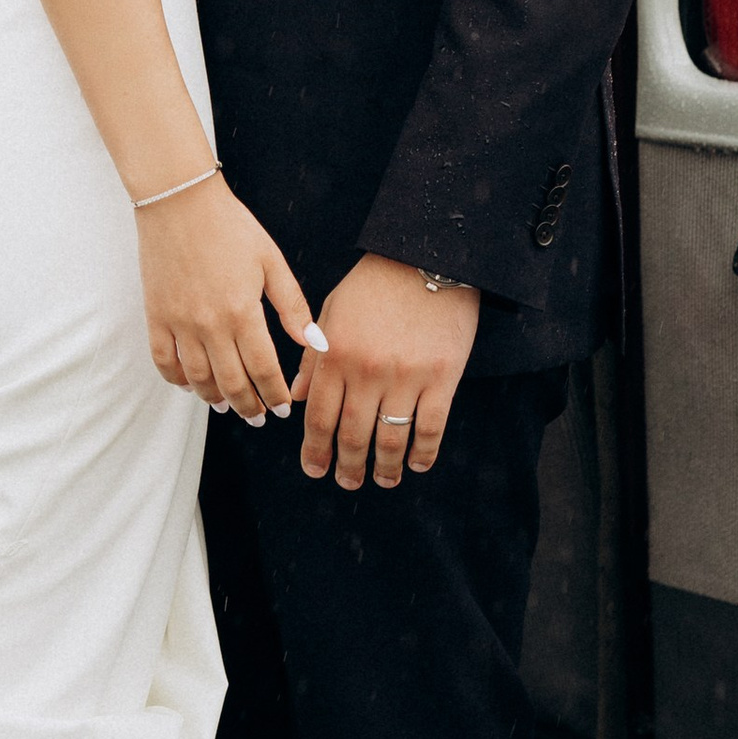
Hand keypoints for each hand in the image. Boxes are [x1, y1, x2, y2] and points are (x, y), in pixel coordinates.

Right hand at [140, 177, 317, 423]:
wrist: (180, 201)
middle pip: (231, 383)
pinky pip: (164, 361)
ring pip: (198, 379)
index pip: (263, 370)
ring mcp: (179, 323)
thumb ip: (293, 306)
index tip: (282, 410)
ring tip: (228, 407)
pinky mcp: (156, 316)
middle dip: (249, 407)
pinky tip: (190, 386)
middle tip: (259, 418)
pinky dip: (177, 380)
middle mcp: (210, 325)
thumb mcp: (271, 262)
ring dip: (215, 399)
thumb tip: (316, 342)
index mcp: (243, 312)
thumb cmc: (230, 226)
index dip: (275, 396)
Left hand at [301, 255, 480, 489]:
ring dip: (385, 468)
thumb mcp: (333, 312)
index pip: (318, 416)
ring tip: (384, 480)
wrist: (428, 256)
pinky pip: (430, 428)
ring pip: (390, 440)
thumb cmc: (376, 282)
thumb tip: (295, 396)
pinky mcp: (442, 378)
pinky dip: (423, 453)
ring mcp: (406, 377)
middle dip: (348, 467)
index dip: (315, 450)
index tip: (315, 469)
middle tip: (348, 482)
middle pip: (353, 436)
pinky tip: (417, 464)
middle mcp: (367, 371)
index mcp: (336, 354)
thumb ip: (313, 357)